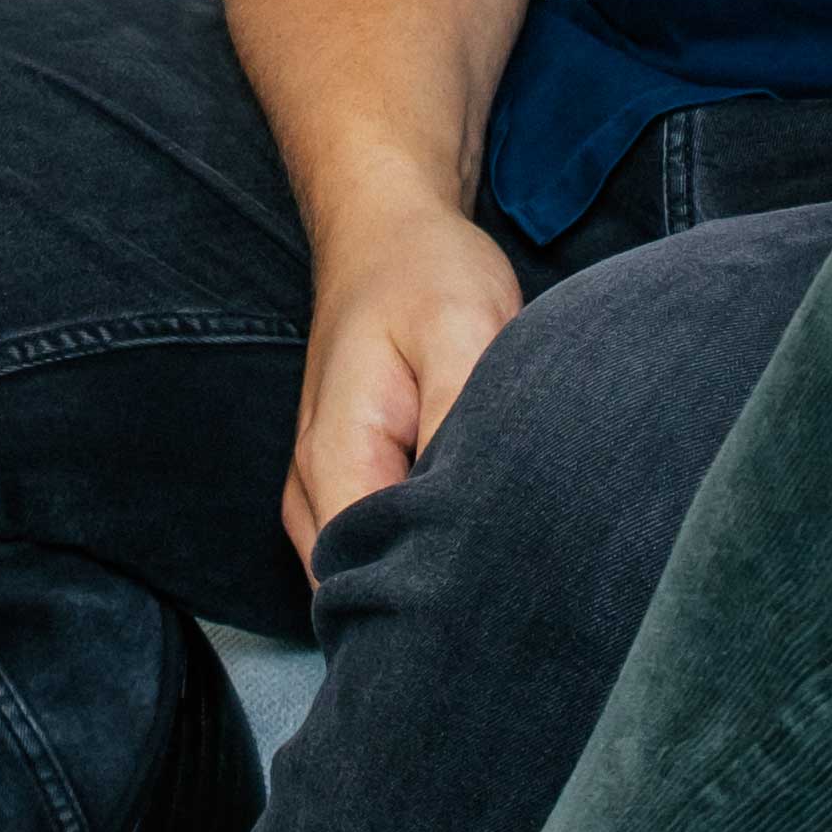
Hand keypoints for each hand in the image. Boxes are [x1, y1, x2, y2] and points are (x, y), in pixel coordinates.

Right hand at [286, 194, 524, 569]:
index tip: (508, 591)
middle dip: (437, 597)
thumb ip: (461, 427)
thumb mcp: (464, 329)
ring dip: (429, 574)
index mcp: (335, 461)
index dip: (440, 599)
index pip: (373, 581)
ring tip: (503, 553)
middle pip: (367, 589)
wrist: (384, 232)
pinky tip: (470, 530)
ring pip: (369, 574)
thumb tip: (477, 520)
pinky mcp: (343, 488)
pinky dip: (419, 548)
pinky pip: (373, 547)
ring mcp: (319, 496)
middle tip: (521, 579)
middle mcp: (310, 495)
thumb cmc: (425, 274)